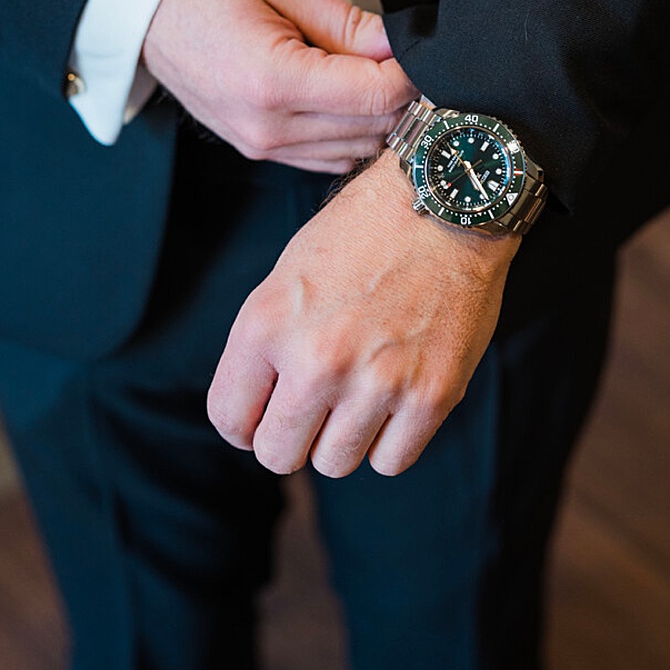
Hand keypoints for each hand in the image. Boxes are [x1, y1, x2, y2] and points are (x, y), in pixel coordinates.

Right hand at [142, 0, 417, 172]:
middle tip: (392, 51)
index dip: (410, 72)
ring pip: (357, 150)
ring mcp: (260, 143)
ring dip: (374, 114)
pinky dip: (349, 130)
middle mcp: (267, 126)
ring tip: (363, 68)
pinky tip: (339, 92)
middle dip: (397, 92)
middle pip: (374, 128)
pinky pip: (329, 157)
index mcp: (272, 80)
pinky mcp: (258, 148)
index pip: (377, 97)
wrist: (146, 5)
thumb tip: (398, 47)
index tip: (412, 45)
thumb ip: (346, 22)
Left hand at [206, 156, 517, 477]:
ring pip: (335, 463)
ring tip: (357, 390)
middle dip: (290, 437)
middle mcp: (315, 360)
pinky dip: (389, 438)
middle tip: (312, 407)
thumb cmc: (357, 237)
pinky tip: (392, 397)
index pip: (229, 419)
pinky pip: (390, 461)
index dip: (244, 424)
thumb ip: (264, 347)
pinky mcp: (431, 395)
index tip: (263, 414)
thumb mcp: (284, 279)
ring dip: (341, 437)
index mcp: (265, 326)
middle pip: (279, 454)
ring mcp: (375, 382)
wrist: (441, 206)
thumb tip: (257, 415)